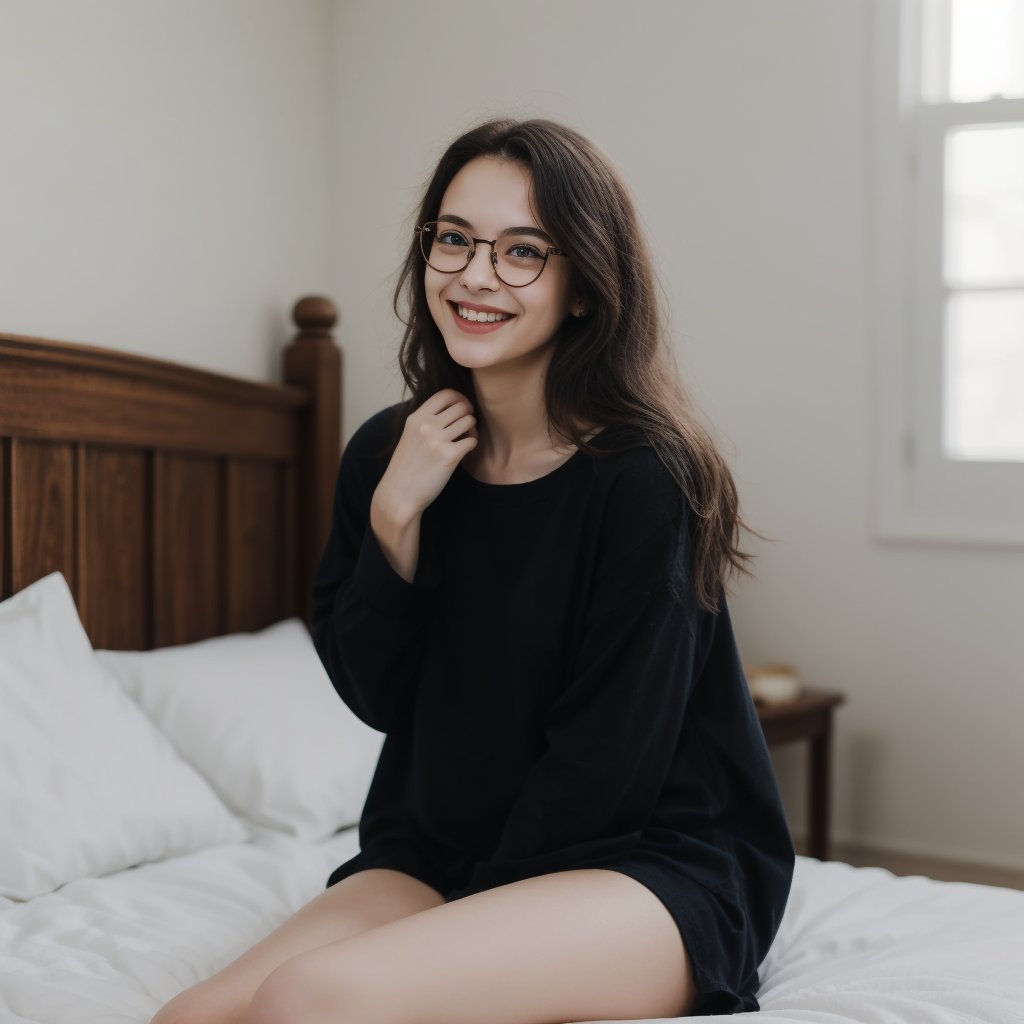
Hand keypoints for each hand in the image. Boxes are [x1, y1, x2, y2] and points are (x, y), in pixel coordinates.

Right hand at [373, 389, 477, 523]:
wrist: (399, 495)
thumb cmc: (406, 468)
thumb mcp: (409, 436)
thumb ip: (425, 421)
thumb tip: (452, 408)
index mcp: (416, 418)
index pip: (446, 394)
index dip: (460, 398)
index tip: (462, 410)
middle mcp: (426, 425)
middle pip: (461, 406)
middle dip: (468, 415)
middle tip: (465, 428)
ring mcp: (438, 440)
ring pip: (469, 421)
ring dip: (472, 430)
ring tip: (466, 440)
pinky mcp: (449, 456)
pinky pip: (472, 441)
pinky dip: (472, 445)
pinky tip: (464, 453)